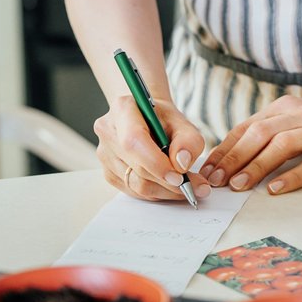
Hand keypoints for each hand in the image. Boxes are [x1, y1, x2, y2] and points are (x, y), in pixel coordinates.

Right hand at [94, 96, 210, 201]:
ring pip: (136, 184)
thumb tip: (181, 165)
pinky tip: (170, 186)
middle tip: (197, 187)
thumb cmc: (163, 120)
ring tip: (188, 187)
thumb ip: (188, 141)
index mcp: (122, 109)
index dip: (156, 163)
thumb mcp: (183, 123)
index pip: (134, 141)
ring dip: (165, 191)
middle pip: (136, 167)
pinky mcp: (108, 172)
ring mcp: (104, 154)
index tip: (180, 177)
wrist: (146, 120)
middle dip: (169, 183)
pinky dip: (156, 193)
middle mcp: (107, 130)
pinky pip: (133, 192)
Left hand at [199, 92, 301, 194]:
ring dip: (255, 166)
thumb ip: (271, 130)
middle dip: (232, 158)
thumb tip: (238, 152)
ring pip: (279, 147)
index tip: (207, 168)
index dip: (224, 149)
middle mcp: (297, 116)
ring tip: (237, 186)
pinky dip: (292, 177)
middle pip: (257, 135)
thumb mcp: (297, 117)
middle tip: (215, 180)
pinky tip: (275, 189)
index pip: (245, 128)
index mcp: (283, 109)